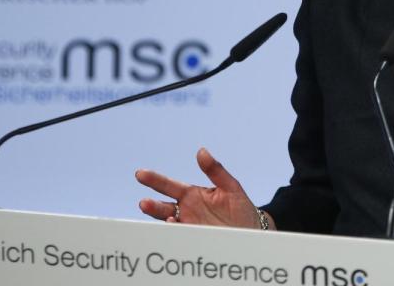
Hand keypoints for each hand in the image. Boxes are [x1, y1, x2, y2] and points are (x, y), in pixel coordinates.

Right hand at [136, 147, 260, 228]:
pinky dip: (177, 235)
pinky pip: (183, 238)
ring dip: (164, 222)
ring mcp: (190, 227)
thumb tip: (202, 151)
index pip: (170, 186)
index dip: (154, 180)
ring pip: (170, 224)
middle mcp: (188, 211)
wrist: (253, 232)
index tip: (140, 174)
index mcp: (193, 195)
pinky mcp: (197, 240)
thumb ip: (216, 170)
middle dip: (153, 206)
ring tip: (166, 218)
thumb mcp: (231, 187)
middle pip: (164, 207)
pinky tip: (179, 229)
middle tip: (144, 203)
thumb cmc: (241, 209)